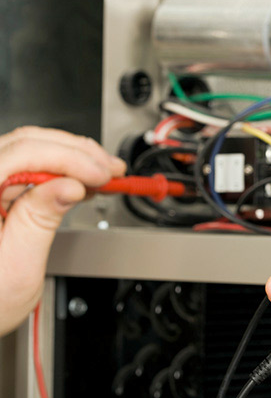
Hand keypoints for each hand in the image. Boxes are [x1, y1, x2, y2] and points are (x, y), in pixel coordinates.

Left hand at [0, 127, 125, 335]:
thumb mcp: (15, 271)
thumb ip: (39, 222)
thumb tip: (69, 186)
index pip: (21, 154)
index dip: (68, 158)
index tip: (100, 175)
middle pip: (25, 143)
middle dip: (76, 152)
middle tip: (110, 170)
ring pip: (26, 150)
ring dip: (71, 158)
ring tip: (103, 175)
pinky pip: (22, 168)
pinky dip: (58, 171)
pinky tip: (81, 181)